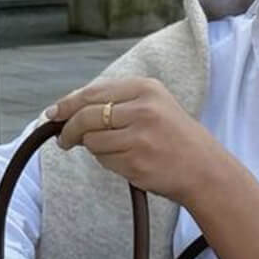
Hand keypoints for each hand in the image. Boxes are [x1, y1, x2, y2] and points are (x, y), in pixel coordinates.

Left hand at [46, 77, 223, 204]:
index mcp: (146, 88)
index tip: (53, 113)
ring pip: (92, 141)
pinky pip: (104, 160)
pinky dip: (108, 162)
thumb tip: (70, 109)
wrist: (204, 169)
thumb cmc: (176, 138)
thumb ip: (117, 102)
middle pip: (86, 116)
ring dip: (94, 148)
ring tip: (116, 151)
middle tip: (64, 139)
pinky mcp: (136, 161)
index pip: (93, 92)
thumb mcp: (154, 106)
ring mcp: (139, 136)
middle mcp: (142, 108)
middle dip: (69, 129)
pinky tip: (128, 161)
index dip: (68, 104)